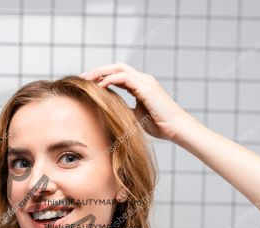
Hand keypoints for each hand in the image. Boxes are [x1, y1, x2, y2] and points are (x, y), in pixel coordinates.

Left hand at [80, 62, 200, 141]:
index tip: (87, 84)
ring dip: (101, 72)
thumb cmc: (160, 125)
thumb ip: (124, 109)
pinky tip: (99, 87)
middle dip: (98, 70)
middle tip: (83, 78)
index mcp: (141, 85)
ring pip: (118, 68)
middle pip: (116, 67)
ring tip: (87, 80)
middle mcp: (143, 79)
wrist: (176, 128)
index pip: (118, 74)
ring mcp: (145, 81)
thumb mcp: (136, 116)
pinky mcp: (145, 86)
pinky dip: (109, 79)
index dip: (102, 76)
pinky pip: (123, 77)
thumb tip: (109, 110)